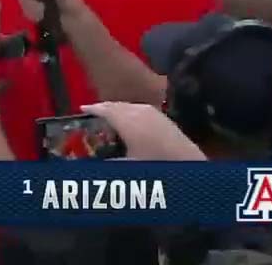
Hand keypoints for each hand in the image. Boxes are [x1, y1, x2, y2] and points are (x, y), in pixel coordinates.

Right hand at [81, 102, 205, 160]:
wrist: (189, 164)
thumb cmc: (156, 164)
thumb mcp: (129, 166)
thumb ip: (110, 163)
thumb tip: (95, 163)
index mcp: (126, 121)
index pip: (105, 110)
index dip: (92, 109)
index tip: (82, 109)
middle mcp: (138, 111)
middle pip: (116, 105)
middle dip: (104, 108)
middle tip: (94, 113)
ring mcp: (153, 113)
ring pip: (129, 106)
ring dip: (118, 109)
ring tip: (111, 117)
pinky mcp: (163, 117)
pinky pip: (140, 109)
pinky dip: (131, 112)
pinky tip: (132, 121)